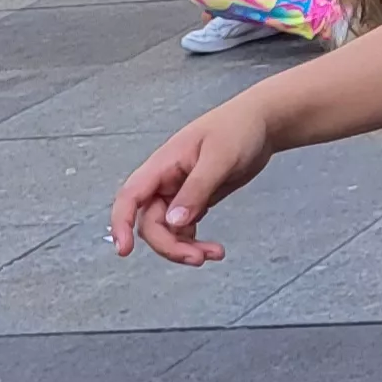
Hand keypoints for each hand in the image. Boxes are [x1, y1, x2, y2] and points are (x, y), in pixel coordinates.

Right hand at [112, 106, 272, 264]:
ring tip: (214, 254)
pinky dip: (194, 242)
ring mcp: (178, 192)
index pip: (130, 197)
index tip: (124, 251)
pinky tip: (214, 249)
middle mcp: (165, 181)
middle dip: (169, 245)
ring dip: (184, 248)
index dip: (120, 223)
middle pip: (150, 223)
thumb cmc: (238, 130)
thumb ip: (197, 189)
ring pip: (167, 230)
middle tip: (198, 258)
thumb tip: (174, 222)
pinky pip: (183, 229)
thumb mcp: (220, 158)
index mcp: (163, 165)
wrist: (261, 123)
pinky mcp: (194, 200)